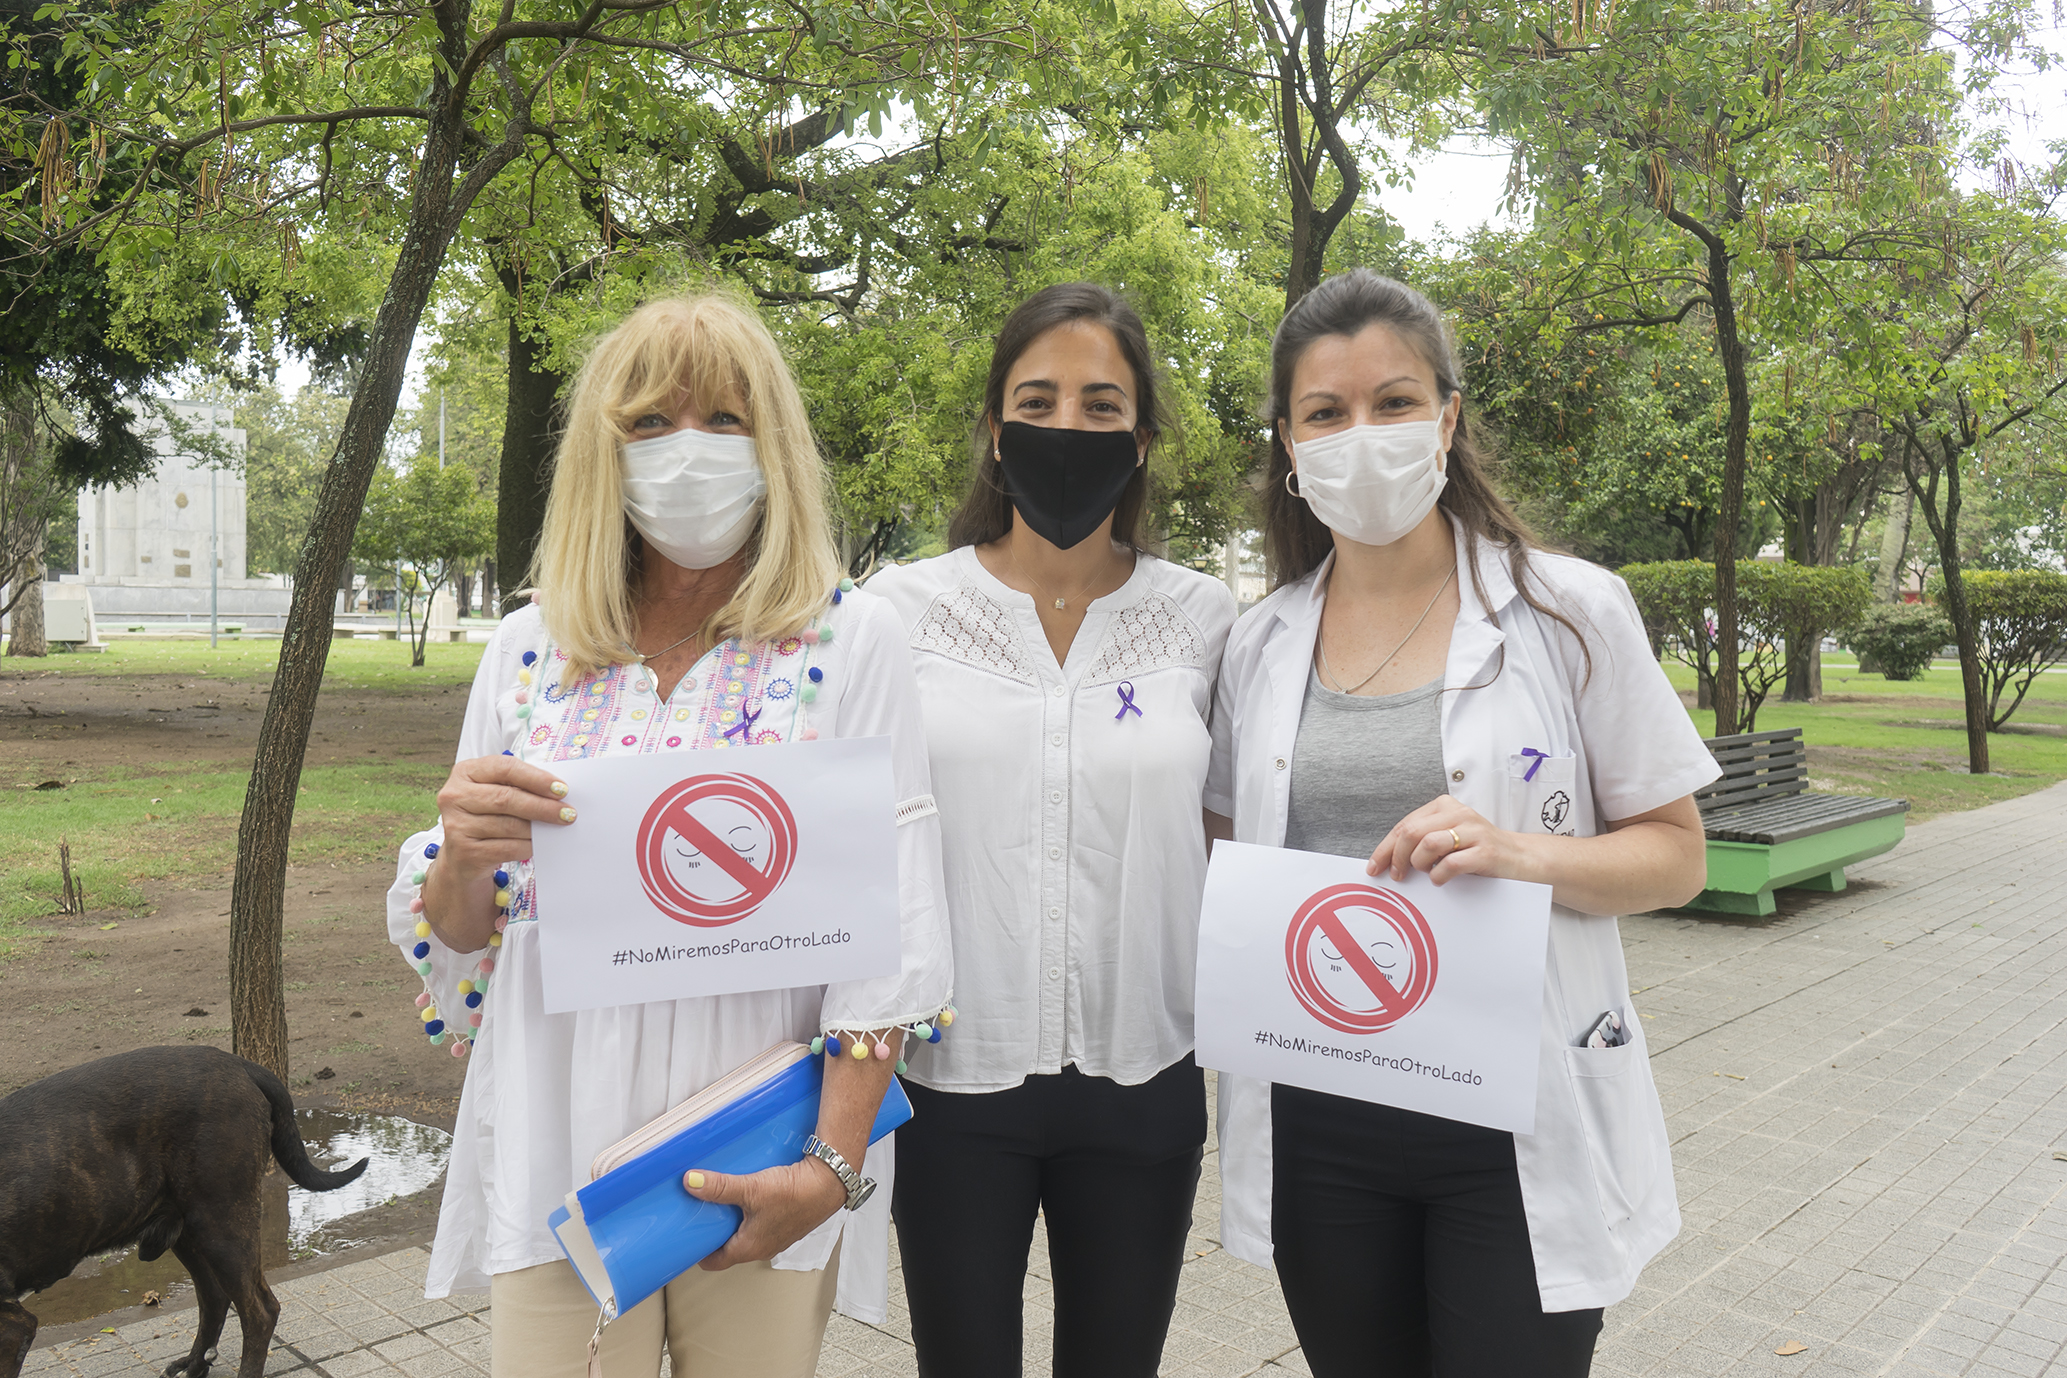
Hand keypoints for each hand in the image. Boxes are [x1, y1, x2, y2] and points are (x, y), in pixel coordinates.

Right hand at [433, 755, 572, 881]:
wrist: (463, 859)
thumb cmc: (487, 818)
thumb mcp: (495, 794)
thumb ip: (519, 787)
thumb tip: (559, 791)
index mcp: (464, 772)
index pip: (504, 768)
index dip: (536, 778)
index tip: (561, 789)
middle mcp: (454, 796)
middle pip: (506, 798)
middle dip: (542, 806)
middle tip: (569, 813)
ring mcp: (456, 825)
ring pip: (509, 825)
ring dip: (537, 829)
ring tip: (556, 829)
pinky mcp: (464, 852)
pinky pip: (507, 848)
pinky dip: (527, 847)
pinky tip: (537, 846)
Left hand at [682, 1158, 847, 1269]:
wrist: (831, 1182)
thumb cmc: (795, 1193)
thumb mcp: (751, 1188)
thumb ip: (719, 1187)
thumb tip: (690, 1182)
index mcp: (749, 1248)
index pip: (715, 1262)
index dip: (698, 1252)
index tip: (686, 1239)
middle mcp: (762, 1247)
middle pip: (729, 1246)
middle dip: (714, 1232)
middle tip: (699, 1214)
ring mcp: (776, 1236)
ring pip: (746, 1233)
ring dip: (734, 1221)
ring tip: (722, 1201)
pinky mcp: (787, 1221)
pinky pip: (761, 1222)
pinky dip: (751, 1213)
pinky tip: (750, 1193)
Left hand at [1369, 795, 1523, 886]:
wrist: (1520, 858)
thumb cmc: (1478, 850)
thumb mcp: (1449, 839)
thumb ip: (1422, 841)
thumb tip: (1388, 859)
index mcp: (1444, 807)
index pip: (1405, 825)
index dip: (1385, 848)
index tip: (1375, 867)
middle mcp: (1458, 813)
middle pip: (1412, 833)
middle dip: (1397, 857)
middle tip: (1398, 875)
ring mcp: (1473, 831)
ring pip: (1428, 844)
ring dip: (1420, 864)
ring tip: (1428, 872)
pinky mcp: (1485, 851)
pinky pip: (1451, 863)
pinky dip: (1439, 875)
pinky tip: (1441, 879)